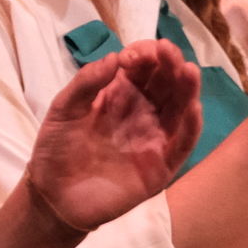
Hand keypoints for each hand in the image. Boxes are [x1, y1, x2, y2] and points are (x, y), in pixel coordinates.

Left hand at [24, 39, 202, 232]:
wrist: (54, 196)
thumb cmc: (57, 149)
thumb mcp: (64, 108)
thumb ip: (87, 82)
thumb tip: (115, 56)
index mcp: (121, 93)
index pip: (143, 66)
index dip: (143, 55)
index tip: (130, 57)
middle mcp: (144, 110)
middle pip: (166, 82)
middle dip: (170, 63)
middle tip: (167, 52)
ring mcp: (155, 137)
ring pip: (180, 107)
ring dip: (188, 87)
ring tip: (189, 70)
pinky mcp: (162, 165)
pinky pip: (183, 143)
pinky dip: (192, 125)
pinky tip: (193, 107)